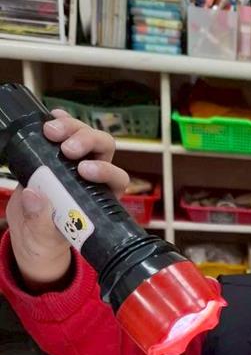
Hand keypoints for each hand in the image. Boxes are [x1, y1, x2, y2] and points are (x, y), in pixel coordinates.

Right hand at [6, 111, 128, 290]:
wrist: (28, 229)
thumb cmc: (45, 236)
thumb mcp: (42, 237)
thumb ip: (41, 222)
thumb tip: (36, 197)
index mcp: (102, 198)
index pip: (117, 178)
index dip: (105, 171)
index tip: (85, 171)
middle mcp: (94, 175)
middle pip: (104, 148)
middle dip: (88, 141)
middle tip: (67, 148)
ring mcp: (76, 160)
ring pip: (85, 134)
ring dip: (72, 128)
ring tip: (50, 131)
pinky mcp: (57, 152)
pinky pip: (65, 131)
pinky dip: (60, 120)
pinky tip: (51, 117)